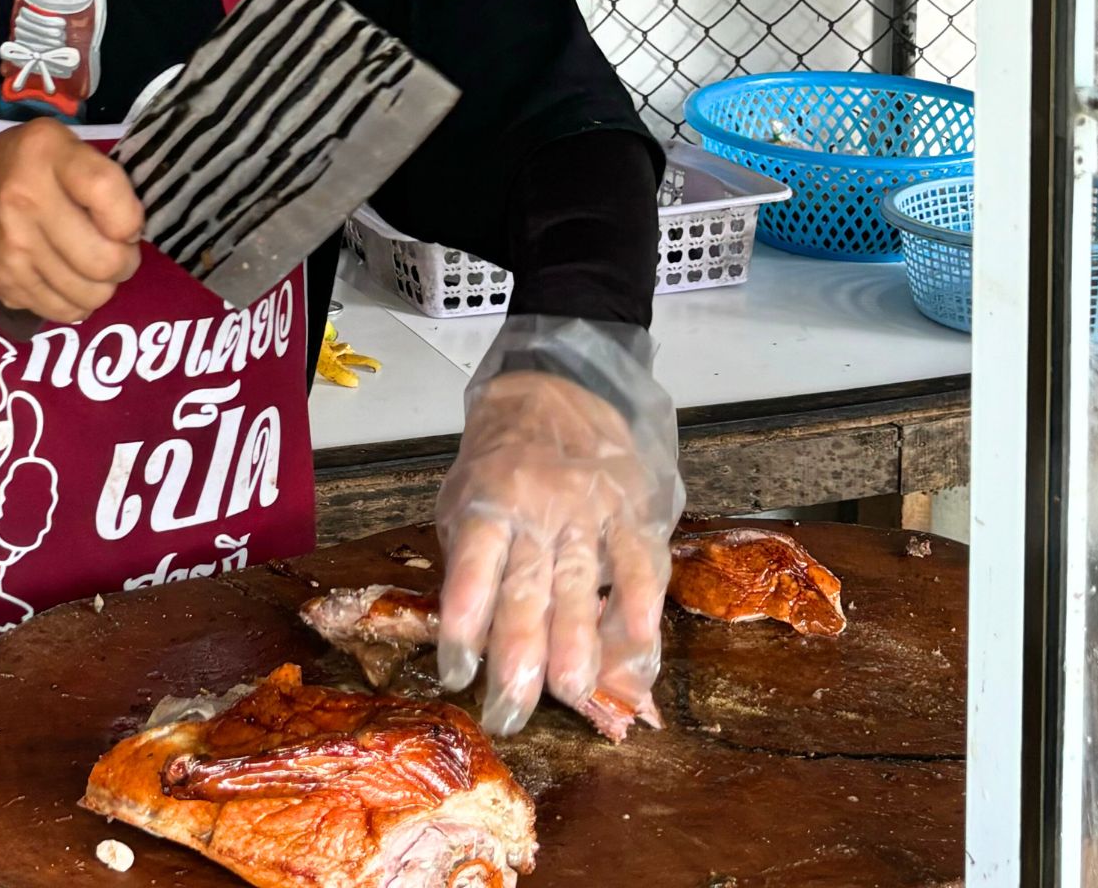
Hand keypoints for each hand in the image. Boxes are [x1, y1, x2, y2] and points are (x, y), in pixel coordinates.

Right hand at [0, 120, 143, 321]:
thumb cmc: (26, 167)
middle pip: (105, 258)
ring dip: (104, 285)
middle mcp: (24, 201)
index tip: (127, 222)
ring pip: (90, 294)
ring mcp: (11, 249)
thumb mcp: (63, 143)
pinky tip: (71, 280)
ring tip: (93, 265)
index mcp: (45, 154)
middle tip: (118, 250)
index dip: (131, 217)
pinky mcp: (4, 285)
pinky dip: (78, 302)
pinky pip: (64, 312)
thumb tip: (132, 233)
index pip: (107, 193)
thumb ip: (101, 175)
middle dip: (125, 260)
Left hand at [435, 368, 676, 738]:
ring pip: (584, 584)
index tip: (456, 674)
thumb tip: (471, 637)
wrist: (558, 385)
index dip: (464, 624)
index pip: (472, 569)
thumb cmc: (500, 456)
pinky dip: (641, 609)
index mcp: (487, 504)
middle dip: (519, 656)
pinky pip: (640, 565)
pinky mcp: (632, 511)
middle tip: (511, 712)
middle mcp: (537, 510)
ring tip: (574, 694)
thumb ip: (470, 556)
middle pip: (527, 589)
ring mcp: (589, 511)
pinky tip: (639, 649)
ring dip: (579, 645)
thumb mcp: (463, 492)